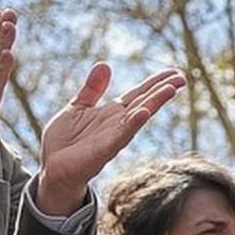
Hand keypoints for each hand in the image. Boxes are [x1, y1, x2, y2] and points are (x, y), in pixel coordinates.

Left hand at [35, 63, 186, 214]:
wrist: (52, 169)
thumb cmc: (65, 141)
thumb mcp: (77, 107)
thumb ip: (92, 89)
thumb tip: (105, 64)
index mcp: (112, 112)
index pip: (138, 94)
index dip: (155, 82)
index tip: (174, 72)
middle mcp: (117, 123)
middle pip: (144, 102)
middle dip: (162, 90)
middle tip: (182, 78)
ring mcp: (113, 137)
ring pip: (138, 117)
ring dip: (154, 103)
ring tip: (171, 89)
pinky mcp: (103, 151)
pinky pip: (120, 136)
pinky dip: (132, 125)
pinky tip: (143, 113)